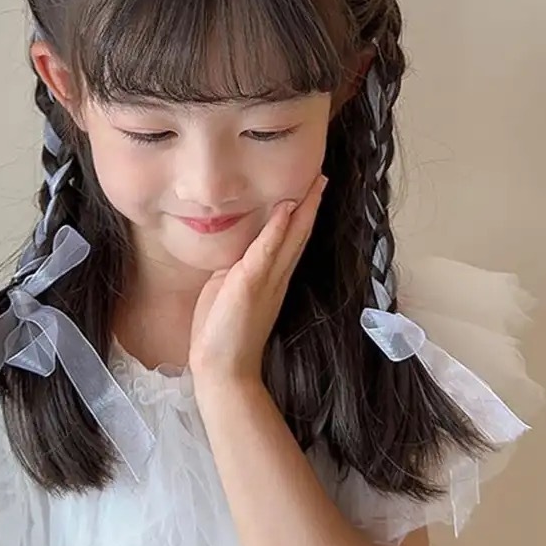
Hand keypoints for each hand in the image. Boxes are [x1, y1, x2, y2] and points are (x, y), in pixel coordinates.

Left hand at [188, 174, 327, 385]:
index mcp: (272, 278)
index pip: (291, 240)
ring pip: (291, 237)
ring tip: (315, 183)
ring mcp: (266, 280)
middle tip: (323, 177)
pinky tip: (286, 208)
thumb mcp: (229, 289)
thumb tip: (233, 252)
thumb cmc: (222, 332)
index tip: (310, 190)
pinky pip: (266, 251)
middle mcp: (276, 277)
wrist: (222, 368)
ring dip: (304, 208)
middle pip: (299, 233)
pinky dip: (277, 229)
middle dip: (311, 204)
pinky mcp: (250, 284)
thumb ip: (236, 269)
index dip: (302, 214)